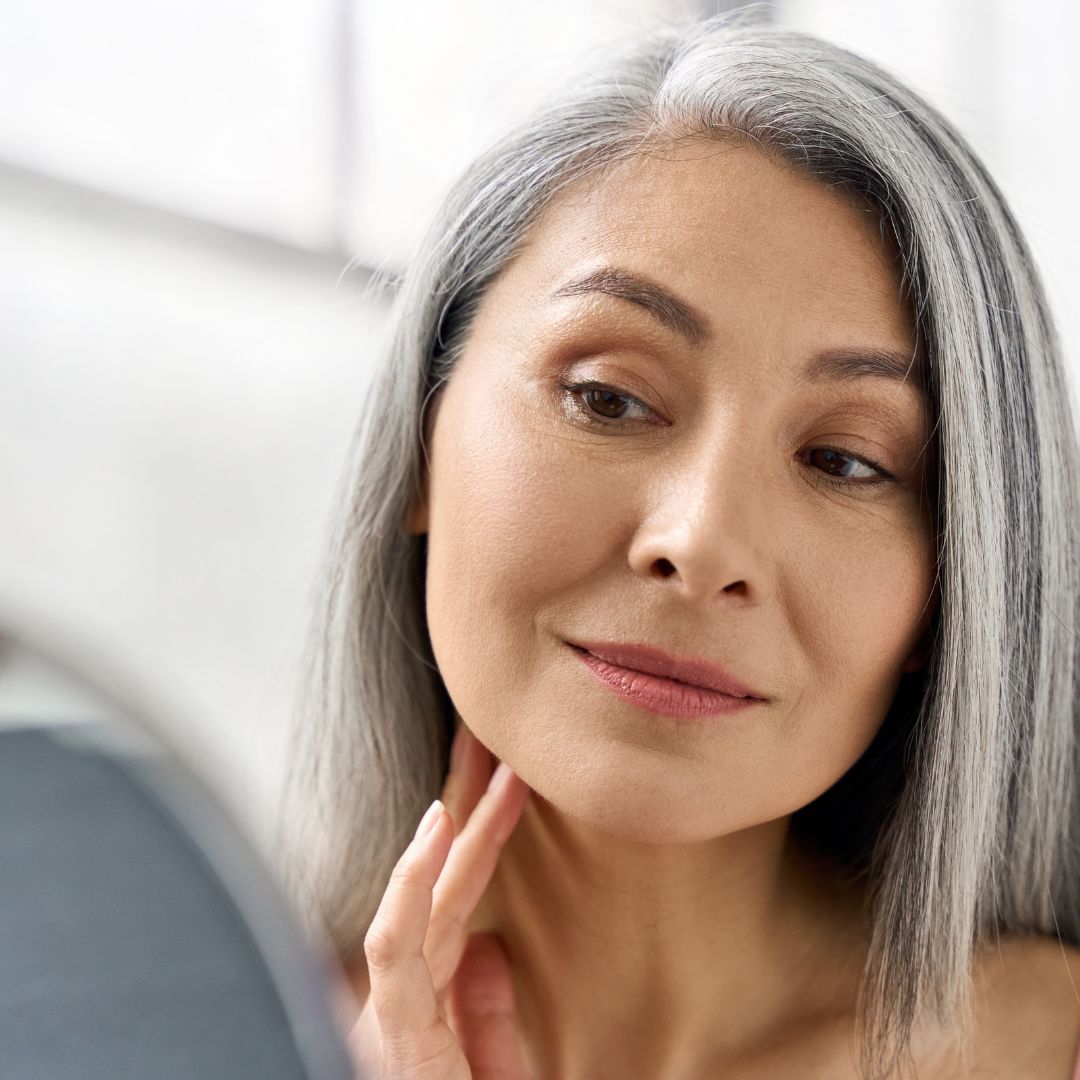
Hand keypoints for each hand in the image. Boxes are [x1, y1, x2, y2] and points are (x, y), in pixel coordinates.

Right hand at [349, 723, 531, 1077]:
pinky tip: (438, 828)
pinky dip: (413, 882)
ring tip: (484, 761)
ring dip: (454, 823)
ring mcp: (396, 1011)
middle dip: (467, 807)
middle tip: (493, 740)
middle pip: (441, 884)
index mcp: (433, 1002)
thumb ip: (489, 1021)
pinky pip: (396, 944)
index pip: (459, 900)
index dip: (484, 836)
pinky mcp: (392, 1032)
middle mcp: (408, 997)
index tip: (510, 779)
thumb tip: (491, 947)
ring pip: (419, 895)